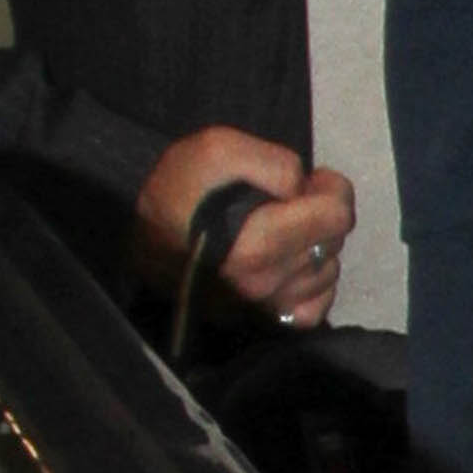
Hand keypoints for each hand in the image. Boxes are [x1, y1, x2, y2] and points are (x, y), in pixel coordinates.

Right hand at [134, 125, 355, 325]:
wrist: (135, 235)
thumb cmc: (176, 189)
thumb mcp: (219, 148)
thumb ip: (275, 162)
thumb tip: (304, 188)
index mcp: (260, 243)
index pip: (337, 215)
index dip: (332, 188)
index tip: (312, 180)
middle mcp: (267, 283)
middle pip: (333, 242)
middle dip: (322, 214)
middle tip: (292, 202)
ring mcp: (264, 309)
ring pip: (327, 273)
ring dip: (316, 248)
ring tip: (287, 232)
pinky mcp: (259, 324)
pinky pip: (312, 309)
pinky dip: (312, 285)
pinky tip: (293, 265)